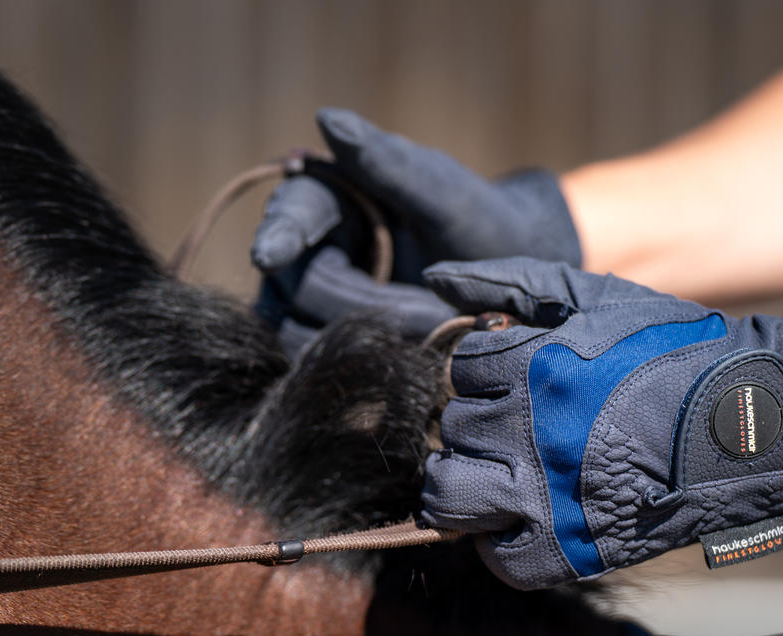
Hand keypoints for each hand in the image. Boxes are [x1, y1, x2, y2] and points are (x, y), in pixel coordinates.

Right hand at [251, 108, 580, 355]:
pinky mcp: (327, 349)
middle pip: (293, 282)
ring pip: (294, 331)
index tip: (269, 253)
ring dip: (353, 341)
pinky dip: (351, 371)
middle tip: (424, 314)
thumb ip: (389, 163)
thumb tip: (327, 117)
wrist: (513, 292)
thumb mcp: (445, 196)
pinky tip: (395, 367)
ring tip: (422, 335)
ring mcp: (314, 304)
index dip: (280, 233)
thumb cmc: (482, 228)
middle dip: (353, 302)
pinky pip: (315, 368)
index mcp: (332, 197)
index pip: (292, 212)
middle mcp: (310, 248)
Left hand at [418, 259, 782, 589]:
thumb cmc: (674, 351)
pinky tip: (525, 519)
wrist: (752, 419)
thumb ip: (511, 281)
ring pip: (450, 495)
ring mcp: (546, 494)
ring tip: (495, 475)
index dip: (486, 371)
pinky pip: (499, 558)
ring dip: (464, 484)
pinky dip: (502, 543)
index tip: (520, 379)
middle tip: (520, 428)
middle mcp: (529, 430)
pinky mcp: (569, 550)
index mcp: (533, 364)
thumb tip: (435, 277)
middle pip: (455, 428)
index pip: (462, 369)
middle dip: (479, 424)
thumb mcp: (596, 296)